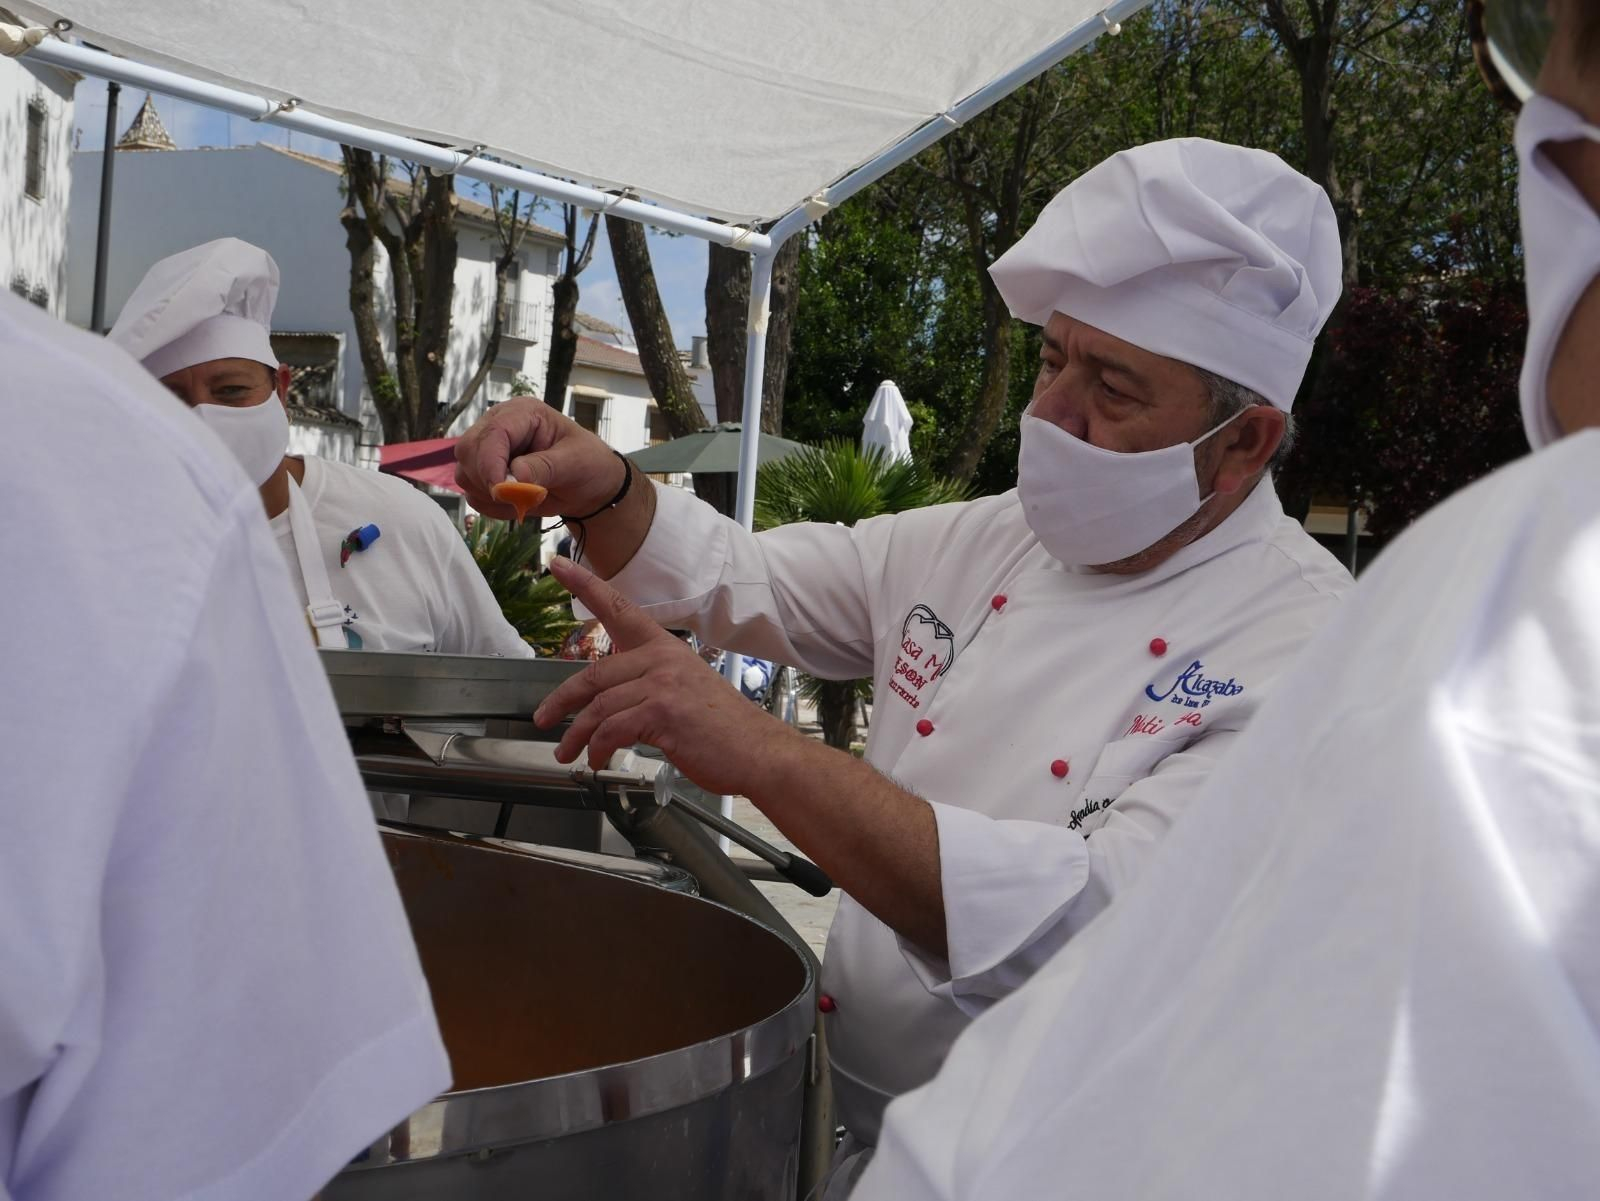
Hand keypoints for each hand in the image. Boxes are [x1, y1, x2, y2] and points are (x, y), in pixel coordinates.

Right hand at [454, 396, 624, 521]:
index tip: (500, 489)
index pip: (492, 432)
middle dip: (488, 480)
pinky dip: (492, 507)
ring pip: (465, 474)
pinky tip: (517, 504)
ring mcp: (488, 450)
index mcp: (522, 413)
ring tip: (525, 499)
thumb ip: (547, 467)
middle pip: (468, 450)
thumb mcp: (576, 462)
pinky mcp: (484, 473)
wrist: (587, 487)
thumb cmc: (588, 464)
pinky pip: (472, 494)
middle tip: (519, 497)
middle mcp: (498, 426)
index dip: (490, 462)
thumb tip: (515, 476)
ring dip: (490, 495)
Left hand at [534, 556, 800, 796]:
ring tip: (566, 752)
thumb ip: (649, 685)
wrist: (757, 751)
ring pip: (598, 706)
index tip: (557, 565)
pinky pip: (612, 729)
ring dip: (577, 735)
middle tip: (545, 718)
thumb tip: (612, 701)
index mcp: (665, 647)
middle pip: (594, 673)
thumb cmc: (723, 728)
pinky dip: (598, 748)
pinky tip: (598, 759)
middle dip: (562, 700)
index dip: (584, 584)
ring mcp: (662, 684)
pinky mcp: (661, 712)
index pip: (619, 608)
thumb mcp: (685, 690)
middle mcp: (661, 659)